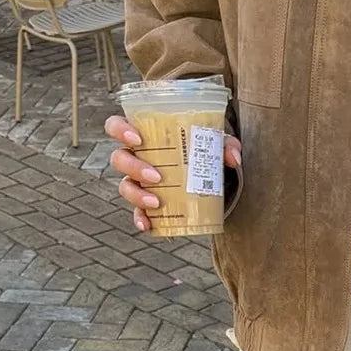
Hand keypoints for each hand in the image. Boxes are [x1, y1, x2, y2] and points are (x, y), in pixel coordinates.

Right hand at [105, 115, 242, 232]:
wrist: (210, 173)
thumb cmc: (204, 148)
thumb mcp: (217, 142)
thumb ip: (227, 145)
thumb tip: (233, 157)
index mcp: (145, 134)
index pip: (116, 125)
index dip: (120, 129)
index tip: (138, 139)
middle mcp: (136, 156)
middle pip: (119, 158)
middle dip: (133, 167)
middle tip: (156, 176)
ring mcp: (138, 180)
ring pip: (124, 186)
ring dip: (136, 194)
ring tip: (156, 202)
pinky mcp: (146, 201)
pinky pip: (136, 211)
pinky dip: (140, 218)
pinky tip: (147, 224)